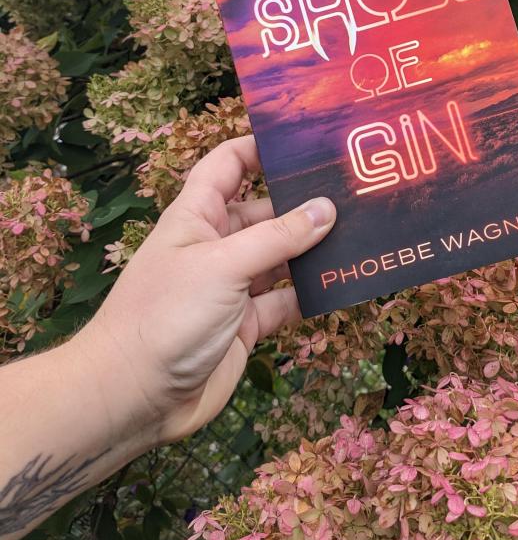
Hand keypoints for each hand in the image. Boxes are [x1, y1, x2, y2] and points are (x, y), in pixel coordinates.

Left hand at [74, 137, 335, 446]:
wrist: (134, 398)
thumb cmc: (167, 316)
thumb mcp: (223, 265)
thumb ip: (278, 238)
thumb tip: (326, 209)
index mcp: (197, 216)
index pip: (228, 165)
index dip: (259, 147)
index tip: (304, 141)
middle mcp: (215, 244)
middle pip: (265, 211)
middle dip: (302, 202)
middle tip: (353, 191)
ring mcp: (231, 285)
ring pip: (280, 256)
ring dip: (313, 249)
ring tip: (360, 233)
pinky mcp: (245, 324)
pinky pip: (285, 299)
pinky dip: (311, 293)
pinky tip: (344, 282)